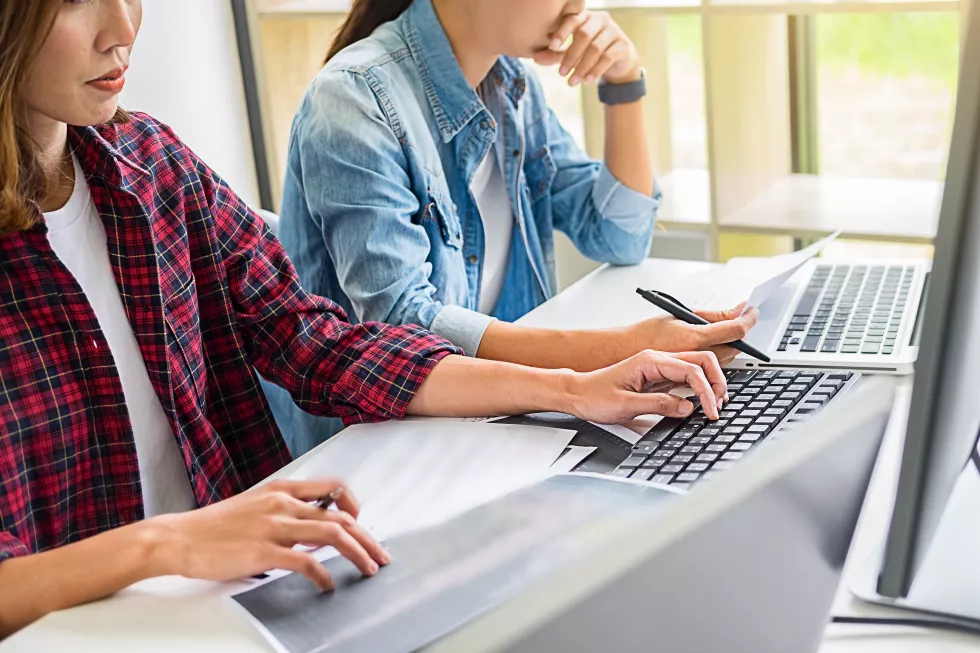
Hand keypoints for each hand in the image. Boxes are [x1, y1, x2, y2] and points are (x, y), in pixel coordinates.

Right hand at [149, 479, 388, 590]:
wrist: (177, 537)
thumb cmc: (213, 526)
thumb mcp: (255, 506)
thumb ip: (285, 513)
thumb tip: (314, 530)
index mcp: (281, 489)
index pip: (333, 487)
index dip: (354, 505)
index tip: (362, 523)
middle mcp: (282, 503)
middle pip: (340, 516)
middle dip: (367, 537)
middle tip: (380, 556)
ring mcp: (273, 526)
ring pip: (331, 534)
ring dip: (357, 553)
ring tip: (368, 569)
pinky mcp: (263, 551)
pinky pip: (306, 562)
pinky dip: (323, 574)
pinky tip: (327, 585)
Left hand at [532, 11, 640, 86]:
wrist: (618, 62)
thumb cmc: (589, 53)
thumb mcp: (571, 54)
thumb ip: (555, 54)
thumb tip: (534, 58)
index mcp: (585, 17)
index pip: (572, 19)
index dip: (562, 32)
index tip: (552, 46)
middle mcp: (600, 20)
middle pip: (584, 34)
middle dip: (571, 55)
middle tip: (561, 73)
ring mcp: (614, 31)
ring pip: (596, 48)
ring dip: (582, 67)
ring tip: (571, 82)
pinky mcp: (623, 45)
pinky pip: (608, 57)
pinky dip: (596, 70)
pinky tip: (587, 81)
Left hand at [562, 350, 726, 424]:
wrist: (577, 394)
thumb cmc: (594, 396)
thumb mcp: (626, 405)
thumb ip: (659, 405)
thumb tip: (687, 407)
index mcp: (650, 361)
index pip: (691, 370)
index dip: (706, 391)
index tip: (710, 411)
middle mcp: (656, 360)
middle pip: (700, 361)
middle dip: (715, 382)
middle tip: (719, 405)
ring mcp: (657, 367)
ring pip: (695, 368)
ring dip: (709, 384)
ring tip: (714, 404)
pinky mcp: (656, 378)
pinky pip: (684, 378)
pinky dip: (697, 388)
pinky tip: (700, 401)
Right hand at [628, 305, 759, 366]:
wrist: (621, 356)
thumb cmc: (644, 332)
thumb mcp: (678, 314)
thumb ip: (711, 315)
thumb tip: (736, 310)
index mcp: (694, 337)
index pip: (735, 330)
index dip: (749, 319)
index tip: (753, 310)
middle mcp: (696, 354)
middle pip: (735, 347)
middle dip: (742, 333)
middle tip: (742, 317)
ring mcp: (694, 366)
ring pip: (727, 357)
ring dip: (733, 344)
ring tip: (728, 329)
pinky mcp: (689, 375)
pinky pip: (714, 365)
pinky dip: (720, 354)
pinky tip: (713, 346)